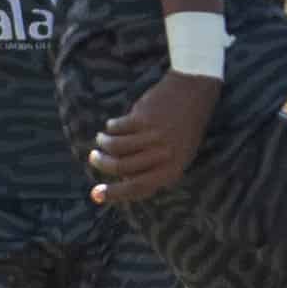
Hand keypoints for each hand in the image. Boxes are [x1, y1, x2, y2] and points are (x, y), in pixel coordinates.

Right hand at [87, 72, 220, 205]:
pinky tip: (112, 125)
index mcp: (173, 169)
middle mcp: (165, 156)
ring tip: (100, 139)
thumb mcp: (177, 155)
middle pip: (121, 168)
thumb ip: (153, 170)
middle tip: (93, 158)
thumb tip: (120, 183)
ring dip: (103, 144)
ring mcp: (155, 136)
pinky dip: (110, 128)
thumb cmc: (182, 129)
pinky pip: (116, 129)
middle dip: (102, 164)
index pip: (138, 189)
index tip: (95, 194)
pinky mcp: (144, 118)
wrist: (193, 93)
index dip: (114, 193)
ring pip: (115, 148)